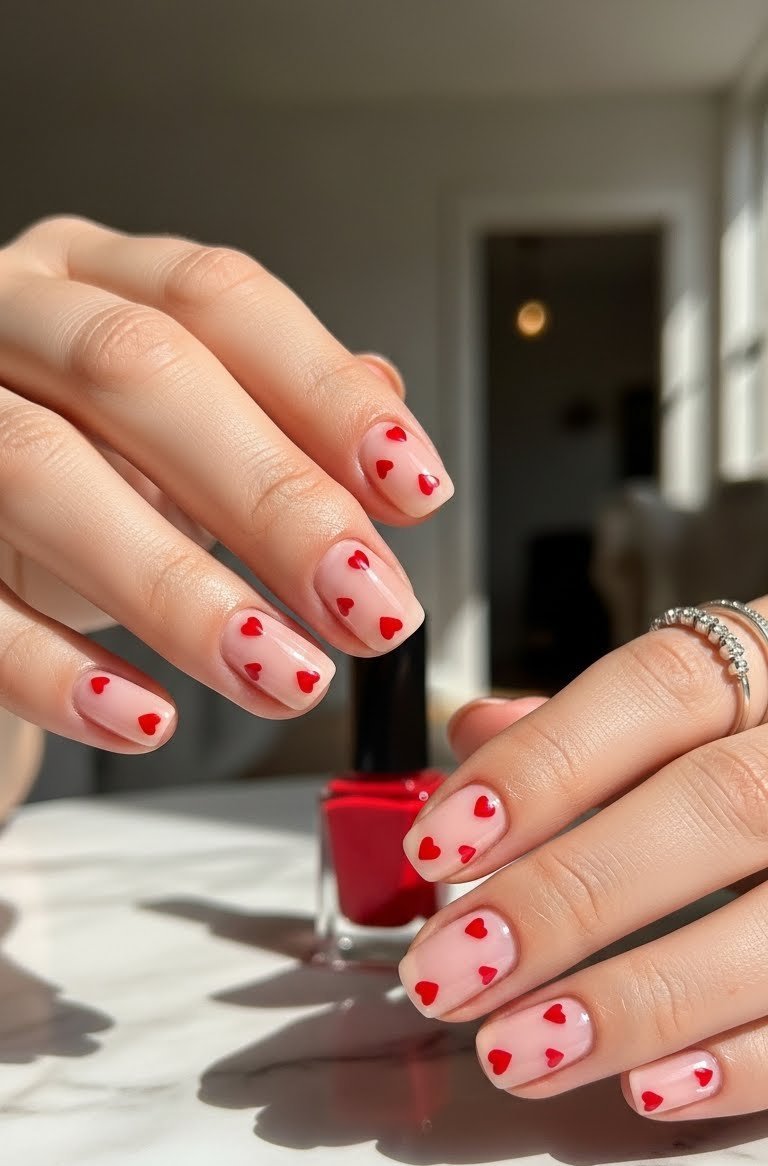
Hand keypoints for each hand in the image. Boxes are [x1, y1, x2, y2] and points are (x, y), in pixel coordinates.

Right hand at [0, 217, 450, 751]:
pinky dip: (53, 667)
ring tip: (282, 674)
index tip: (414, 491)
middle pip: (138, 371)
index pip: (218, 298)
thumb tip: (391, 414)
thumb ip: (275, 418)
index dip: (323, 393)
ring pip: (38, 469)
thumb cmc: (75, 478)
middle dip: (270, 495)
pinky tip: (144, 717)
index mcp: (90, 276)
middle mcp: (4, 317)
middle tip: (366, 605)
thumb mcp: (178, 442)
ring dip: (177, 588)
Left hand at [399, 605, 767, 1119]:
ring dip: (635, 999)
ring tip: (516, 1049)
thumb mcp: (722, 701)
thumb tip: (478, 733)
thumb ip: (603, 725)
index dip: (543, 766)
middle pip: (711, 807)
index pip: (658, 690)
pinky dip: (744, 1064)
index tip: (440, 843)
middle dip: (568, 894)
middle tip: (451, 967)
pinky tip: (646, 1088)